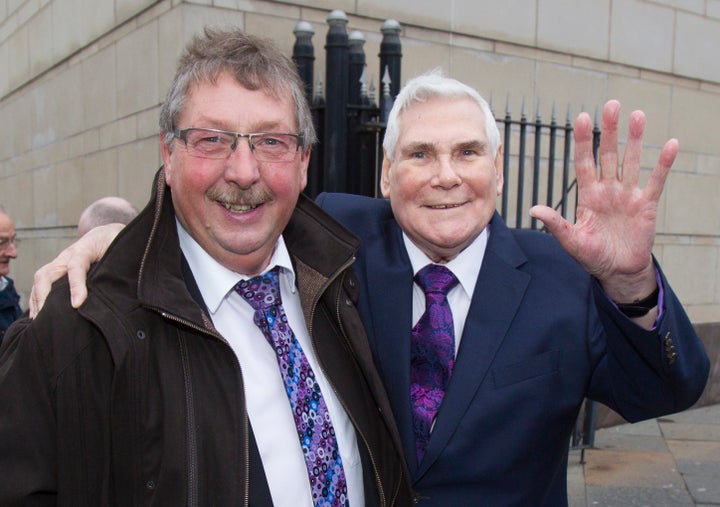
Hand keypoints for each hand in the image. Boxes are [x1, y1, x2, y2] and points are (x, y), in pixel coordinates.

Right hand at [29, 223, 124, 317]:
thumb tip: (124, 281)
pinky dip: (37, 298)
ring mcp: (60, 263)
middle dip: (44, 295)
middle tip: (47, 316)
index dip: (76, 285)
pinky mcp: (58, 270)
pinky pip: (42, 283)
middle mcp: (67, 256)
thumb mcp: (119, 247)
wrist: (107, 233)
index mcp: (85, 249)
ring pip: (41, 279)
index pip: (76, 266)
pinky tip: (38, 314)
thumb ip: (118, 261)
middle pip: (47, 274)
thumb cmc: (115, 241)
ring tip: (39, 320)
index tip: (77, 304)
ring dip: (37, 300)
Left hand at [530, 100, 675, 303]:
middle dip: (609, 131)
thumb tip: (533, 209)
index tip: (582, 118)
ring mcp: (628, 196)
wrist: (618, 271)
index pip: (584, 162)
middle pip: (608, 155)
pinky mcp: (647, 205)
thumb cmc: (592, 256)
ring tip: (637, 115)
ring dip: (634, 140)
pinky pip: (656, 181)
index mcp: (588, 195)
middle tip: (612, 105)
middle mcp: (608, 190)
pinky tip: (670, 144)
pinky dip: (663, 164)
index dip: (582, 141)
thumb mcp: (571, 240)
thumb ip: (556, 223)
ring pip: (631, 162)